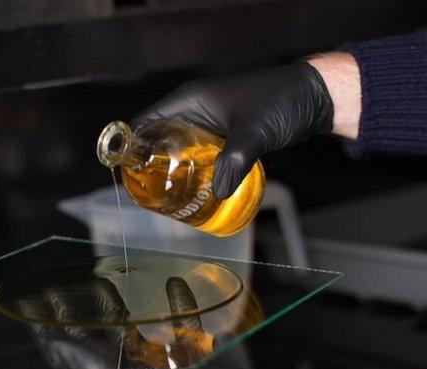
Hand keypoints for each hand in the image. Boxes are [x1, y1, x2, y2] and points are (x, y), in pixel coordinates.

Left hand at [28, 275, 281, 368]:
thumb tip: (63, 351)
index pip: (74, 359)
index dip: (52, 336)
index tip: (34, 311)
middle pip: (99, 340)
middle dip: (82, 314)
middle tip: (68, 288)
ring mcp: (166, 367)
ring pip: (137, 330)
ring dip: (124, 307)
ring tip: (112, 281)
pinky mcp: (194, 359)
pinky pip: (178, 327)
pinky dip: (175, 306)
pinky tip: (176, 285)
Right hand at [133, 62, 333, 198]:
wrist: (313, 98)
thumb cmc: (281, 102)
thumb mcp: (253, 133)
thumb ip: (233, 163)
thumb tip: (218, 195)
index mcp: (190, 101)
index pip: (147, 122)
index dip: (133, 146)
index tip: (128, 172)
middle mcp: (194, 110)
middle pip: (160, 140)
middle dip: (151, 165)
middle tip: (147, 192)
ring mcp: (209, 123)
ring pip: (180, 149)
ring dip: (173, 171)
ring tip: (167, 197)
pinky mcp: (224, 135)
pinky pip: (200, 155)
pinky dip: (194, 171)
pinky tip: (196, 191)